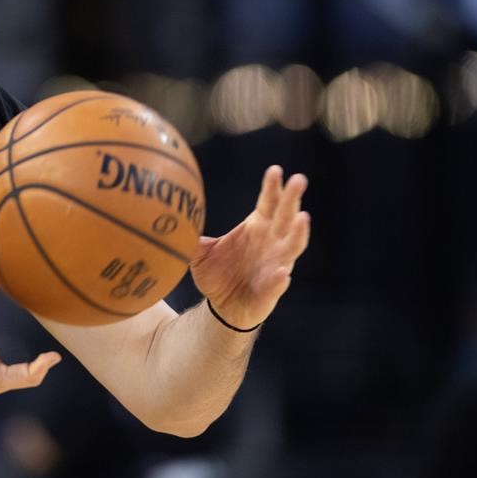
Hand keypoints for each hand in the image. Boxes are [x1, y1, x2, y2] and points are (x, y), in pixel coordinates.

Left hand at [190, 166, 309, 330]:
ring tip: (302, 218)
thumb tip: (174, 216)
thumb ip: (192, 235)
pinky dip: (280, 278)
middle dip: (293, 198)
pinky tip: (282, 272)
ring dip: (299, 233)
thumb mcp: (199, 252)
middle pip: (286, 216)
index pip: (269, 202)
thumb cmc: (216, 274)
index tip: (275, 170)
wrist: (222, 307)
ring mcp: (276, 265)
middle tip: (299, 179)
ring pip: (292, 246)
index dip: (273, 187)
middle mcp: (272, 242)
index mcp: (257, 227)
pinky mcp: (272, 290)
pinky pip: (278, 283)